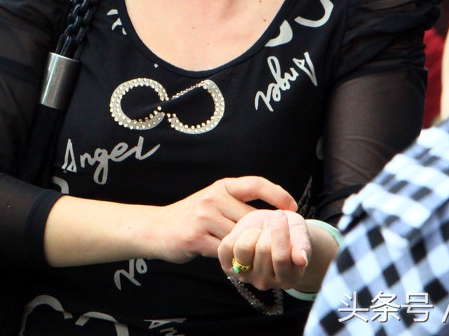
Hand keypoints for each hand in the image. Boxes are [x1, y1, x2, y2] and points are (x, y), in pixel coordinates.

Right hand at [152, 176, 297, 263]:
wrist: (156, 228)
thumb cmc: (191, 216)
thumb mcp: (212, 201)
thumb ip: (237, 205)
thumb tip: (274, 217)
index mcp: (221, 187)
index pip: (255, 184)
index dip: (277, 194)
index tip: (293, 207)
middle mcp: (213, 199)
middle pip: (252, 218)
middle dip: (265, 232)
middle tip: (278, 244)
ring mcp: (203, 218)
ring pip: (240, 237)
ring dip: (249, 249)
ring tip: (256, 257)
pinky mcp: (196, 238)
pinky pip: (224, 252)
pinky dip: (232, 259)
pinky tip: (235, 263)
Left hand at [217, 209, 309, 290]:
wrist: (272, 232)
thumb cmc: (289, 233)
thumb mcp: (300, 233)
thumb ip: (303, 245)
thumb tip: (302, 259)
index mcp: (288, 278)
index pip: (281, 258)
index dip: (280, 234)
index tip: (281, 215)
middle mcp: (266, 282)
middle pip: (263, 251)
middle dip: (268, 231)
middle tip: (272, 227)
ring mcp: (246, 276)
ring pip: (243, 249)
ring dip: (252, 233)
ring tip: (260, 232)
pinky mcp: (228, 266)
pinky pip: (226, 247)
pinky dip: (236, 235)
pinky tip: (247, 235)